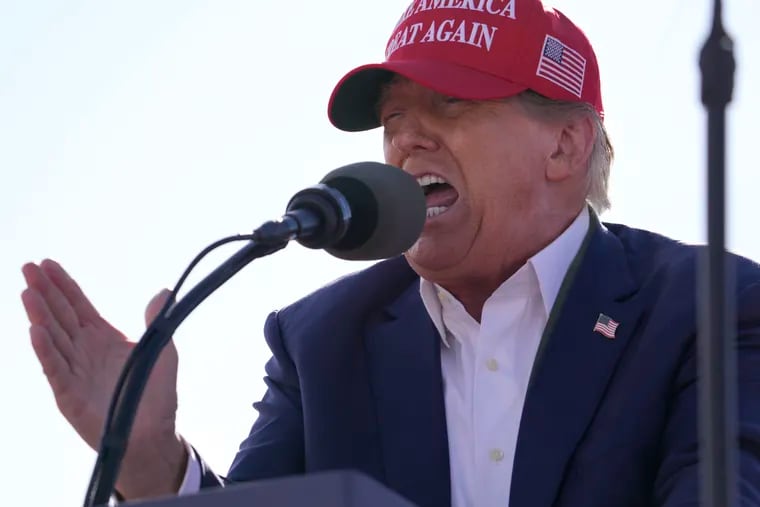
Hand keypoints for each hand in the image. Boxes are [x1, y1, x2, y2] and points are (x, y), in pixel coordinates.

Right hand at [21, 259, 187, 498]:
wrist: (151, 433)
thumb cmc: (155, 393)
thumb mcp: (162, 350)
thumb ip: (157, 322)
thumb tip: (163, 292)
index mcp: (103, 338)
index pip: (78, 305)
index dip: (64, 285)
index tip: (48, 263)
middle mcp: (84, 351)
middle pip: (60, 315)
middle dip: (45, 291)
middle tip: (28, 267)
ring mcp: (74, 371)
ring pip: (52, 338)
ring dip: (39, 315)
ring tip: (27, 292)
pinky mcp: (69, 394)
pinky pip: (54, 368)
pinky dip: (45, 350)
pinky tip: (34, 331)